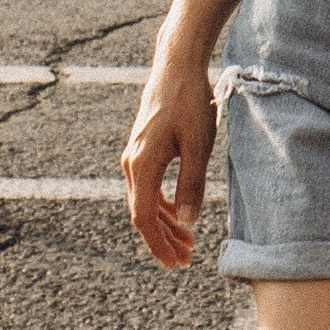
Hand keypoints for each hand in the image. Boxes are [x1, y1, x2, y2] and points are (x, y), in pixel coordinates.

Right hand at [123, 52, 218, 267]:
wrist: (176, 66)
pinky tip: (179, 214)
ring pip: (145, 201)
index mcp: (141, 164)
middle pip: (142, 213)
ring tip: (188, 242)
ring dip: (164, 224)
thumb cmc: (189, 102)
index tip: (175, 263)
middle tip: (186, 260)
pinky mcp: (142, 149)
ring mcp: (134, 156)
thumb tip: (187, 222)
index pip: (143, 218)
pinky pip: (147, 186)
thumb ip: (191, 184)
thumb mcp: (198, 145)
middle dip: (163, 239)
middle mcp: (131, 163)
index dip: (159, 244)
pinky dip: (162, 205)